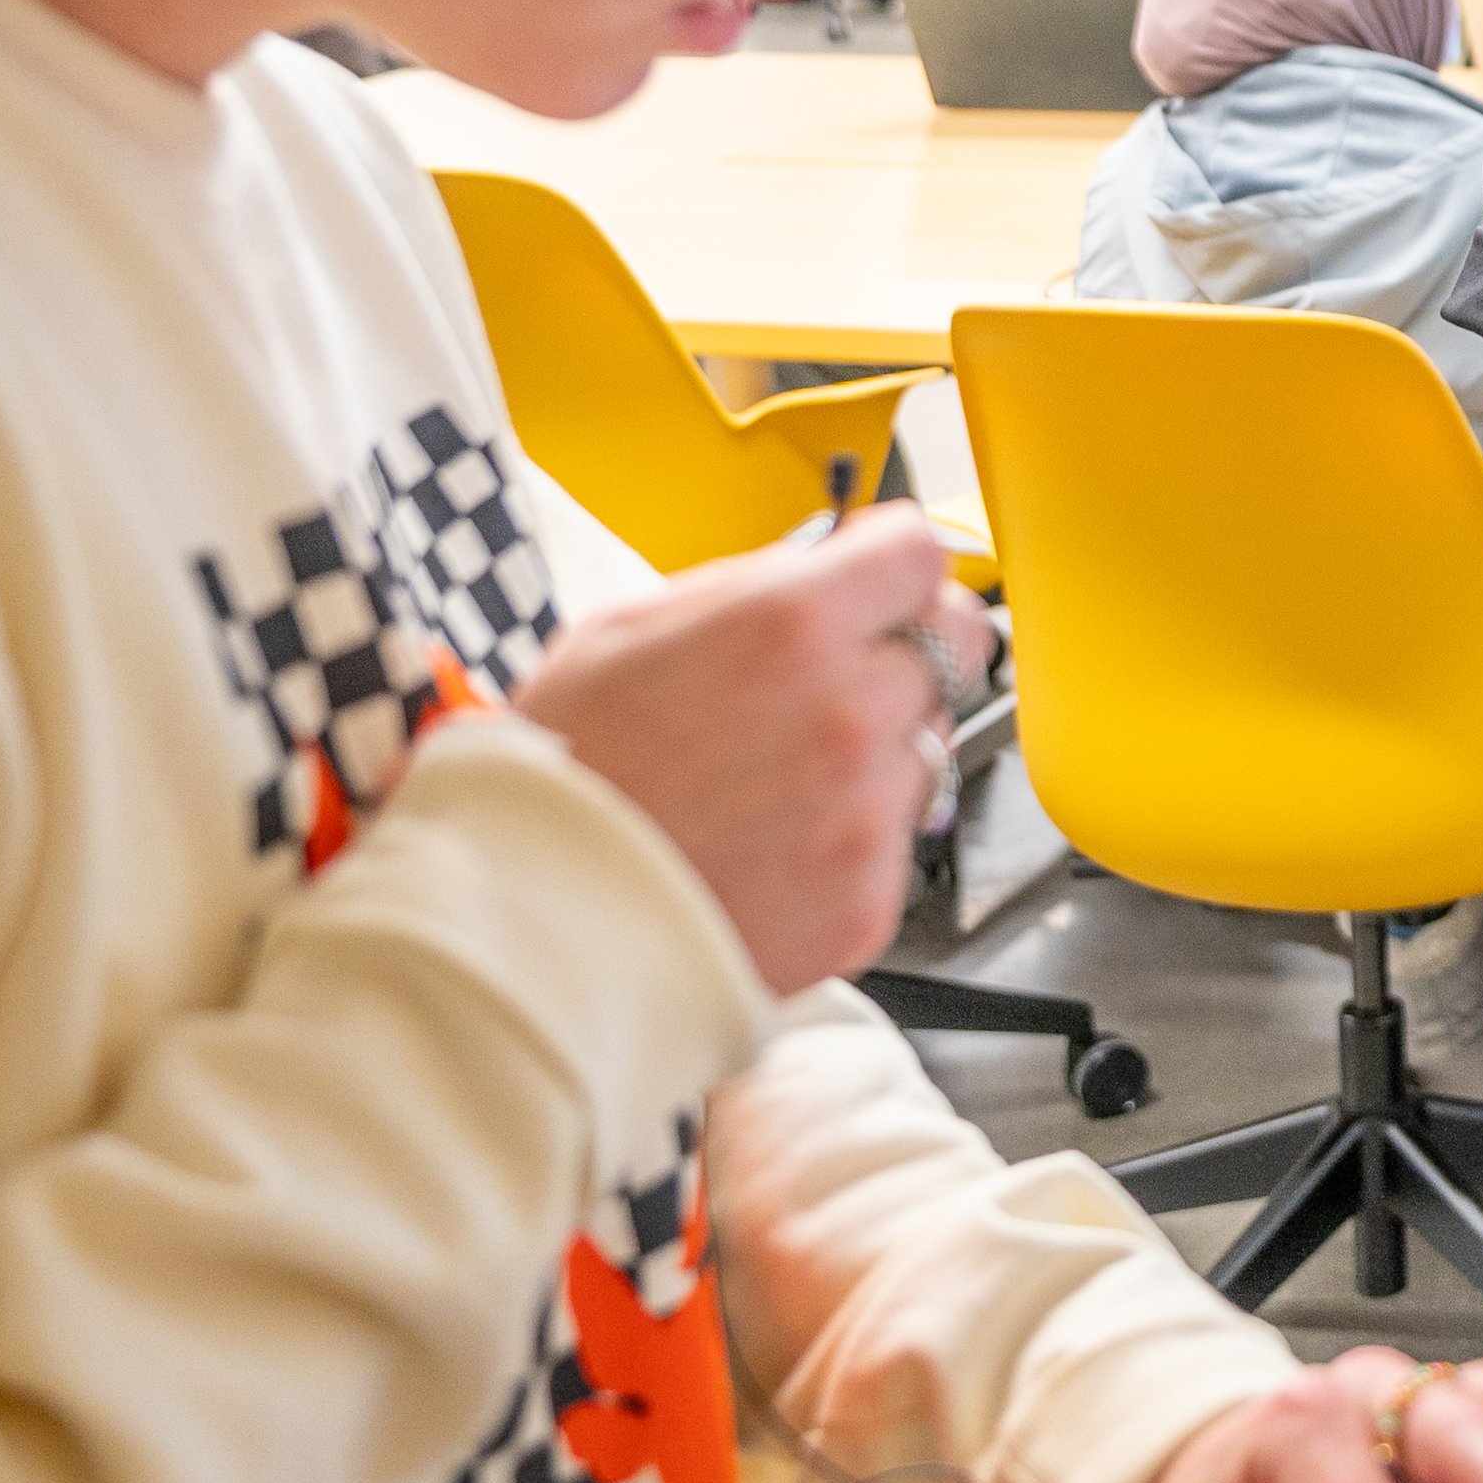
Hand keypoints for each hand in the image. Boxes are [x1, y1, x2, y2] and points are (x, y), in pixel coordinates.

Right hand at [516, 507, 984, 992]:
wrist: (529, 929)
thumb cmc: (564, 776)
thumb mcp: (622, 630)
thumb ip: (743, 584)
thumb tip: (823, 559)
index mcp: (788, 625)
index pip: (920, 553)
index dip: (894, 562)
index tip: (880, 576)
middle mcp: (846, 712)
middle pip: (952, 643)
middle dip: (903, 649)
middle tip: (838, 677)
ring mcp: (866, 812)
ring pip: (929, 742)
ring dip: (880, 747)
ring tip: (778, 778)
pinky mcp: (869, 898)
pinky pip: (899, 839)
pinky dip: (854, 836)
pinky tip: (775, 843)